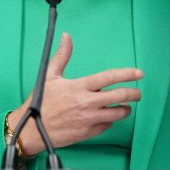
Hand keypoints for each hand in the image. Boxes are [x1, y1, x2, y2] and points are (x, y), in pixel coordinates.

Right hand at [7, 32, 141, 156]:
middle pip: (119, 96)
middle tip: (138, 93)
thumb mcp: (49, 76)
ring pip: (118, 113)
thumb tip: (66, 37)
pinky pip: (107, 126)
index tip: (139, 73)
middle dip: (133, 94)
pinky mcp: (88, 133)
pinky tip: (107, 117)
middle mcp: (87, 103)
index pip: (109, 77)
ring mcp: (89, 119)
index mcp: (79, 86)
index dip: (127, 74)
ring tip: (125, 106)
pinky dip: (110, 121)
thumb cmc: (41, 102)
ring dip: (125, 109)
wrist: (31, 130)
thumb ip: (62, 56)